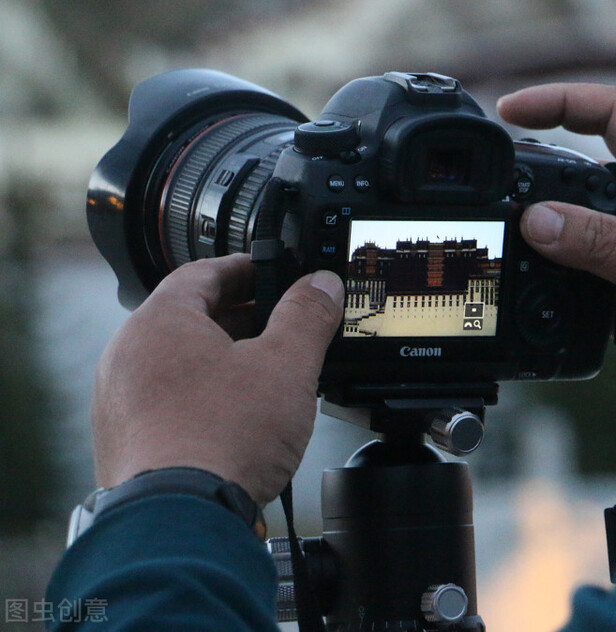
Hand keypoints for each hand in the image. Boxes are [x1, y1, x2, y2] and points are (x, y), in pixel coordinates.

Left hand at [92, 254, 344, 504]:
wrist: (182, 519)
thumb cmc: (223, 439)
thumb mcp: (286, 365)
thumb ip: (307, 315)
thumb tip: (321, 285)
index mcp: (160, 322)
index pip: (203, 273)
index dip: (245, 270)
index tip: (272, 273)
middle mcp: (128, 356)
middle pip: (189, 318)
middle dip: (240, 319)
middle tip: (281, 326)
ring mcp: (120, 402)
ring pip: (178, 363)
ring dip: (221, 361)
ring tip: (265, 377)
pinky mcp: (125, 442)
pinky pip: (167, 402)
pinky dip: (202, 399)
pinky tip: (236, 419)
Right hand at [497, 83, 615, 460]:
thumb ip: (601, 243)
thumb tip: (536, 220)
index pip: (615, 112)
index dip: (560, 101)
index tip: (512, 110)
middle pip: (599, 166)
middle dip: (552, 172)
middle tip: (507, 188)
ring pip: (600, 223)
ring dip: (565, 232)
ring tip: (526, 248)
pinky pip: (608, 269)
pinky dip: (580, 277)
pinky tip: (562, 297)